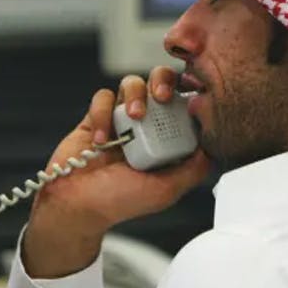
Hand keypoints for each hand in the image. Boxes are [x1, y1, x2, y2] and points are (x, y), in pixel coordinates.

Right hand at [22, 67, 209, 277]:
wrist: (76, 206)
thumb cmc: (119, 202)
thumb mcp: (165, 190)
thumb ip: (192, 170)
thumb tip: (212, 148)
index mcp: (167, 139)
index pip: (184, 104)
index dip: (189, 94)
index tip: (191, 97)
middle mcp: (147, 125)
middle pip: (159, 82)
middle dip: (162, 81)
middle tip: (162, 96)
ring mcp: (121, 119)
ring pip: (132, 83)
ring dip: (136, 94)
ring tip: (134, 116)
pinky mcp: (96, 117)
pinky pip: (103, 98)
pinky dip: (103, 113)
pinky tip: (102, 140)